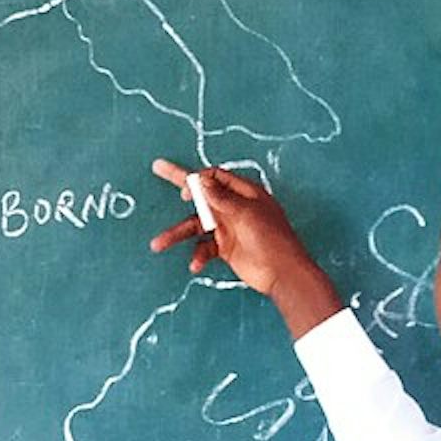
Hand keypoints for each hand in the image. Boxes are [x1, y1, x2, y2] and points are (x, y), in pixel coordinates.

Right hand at [148, 161, 341, 337]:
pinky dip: (198, 255)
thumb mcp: (246, 214)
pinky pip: (204, 247)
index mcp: (244, 193)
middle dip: (180, 188)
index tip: (184, 191)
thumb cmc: (272, 239)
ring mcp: (228, 227)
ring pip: (196, 225)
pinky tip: (195, 264)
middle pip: (201, 196)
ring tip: (158, 244)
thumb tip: (200, 180)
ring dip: (177, 235)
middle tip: (158, 167)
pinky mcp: (224, 247)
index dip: (198, 180)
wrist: (282, 273)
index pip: (215, 177)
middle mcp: (233, 207)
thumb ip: (221, 198)